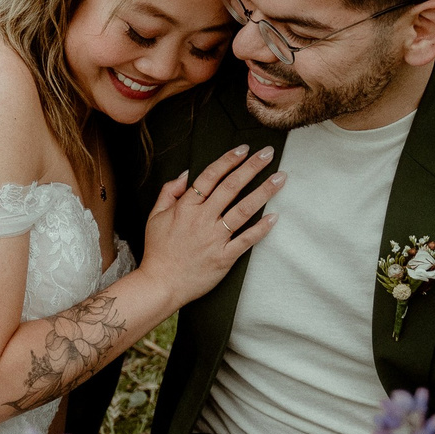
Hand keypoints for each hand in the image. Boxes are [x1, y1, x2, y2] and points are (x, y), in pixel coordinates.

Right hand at [139, 144, 281, 308]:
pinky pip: (246, 240)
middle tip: (268, 153)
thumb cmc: (158, 251)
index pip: (210, 176)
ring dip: (263, 192)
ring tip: (280, 178)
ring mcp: (215, 239)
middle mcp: (202, 219)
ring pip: (243, 210)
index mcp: (186, 207)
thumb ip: (169, 192)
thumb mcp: (155, 216)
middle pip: (231, 187)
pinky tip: (275, 216)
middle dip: (252, 167)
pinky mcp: (224, 257)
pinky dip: (261, 229)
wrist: (161, 284)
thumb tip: (187, 174)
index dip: (228, 160)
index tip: (243, 149)